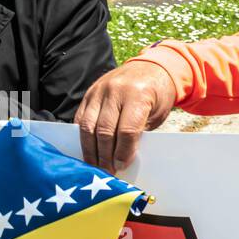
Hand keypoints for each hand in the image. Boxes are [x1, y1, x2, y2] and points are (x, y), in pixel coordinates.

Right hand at [75, 59, 178, 173]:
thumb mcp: (157, 113)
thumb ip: (140, 132)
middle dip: (105, 155)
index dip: (123, 151)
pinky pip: (81, 118)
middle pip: (104, 130)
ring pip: (88, 126)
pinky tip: (88, 150)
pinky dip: (83, 137)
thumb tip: (123, 159)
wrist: (152, 67)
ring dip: (90, 150)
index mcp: (138, 94)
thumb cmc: (158, 94)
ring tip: (95, 166)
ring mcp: (99, 90)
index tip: (122, 166)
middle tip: (107, 172)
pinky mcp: (89, 93)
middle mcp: (116, 90)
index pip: (127, 129)